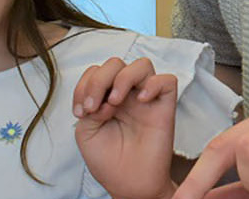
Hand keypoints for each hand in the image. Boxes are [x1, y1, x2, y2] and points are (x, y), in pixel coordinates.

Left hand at [75, 57, 180, 198]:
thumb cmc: (110, 162)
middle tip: (95, 107)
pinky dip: (153, 84)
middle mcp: (127, 94)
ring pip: (142, 65)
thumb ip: (89, 107)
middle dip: (99, 81)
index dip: (85, 85)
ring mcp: (146, 99)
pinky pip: (167, 80)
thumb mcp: (86, 133)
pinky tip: (140, 101)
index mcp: (106, 98)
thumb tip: (104, 97)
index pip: (97, 72)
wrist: (129, 184)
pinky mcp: (165, 107)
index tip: (81, 112)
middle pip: (116, 63)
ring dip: (122, 79)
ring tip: (114, 102)